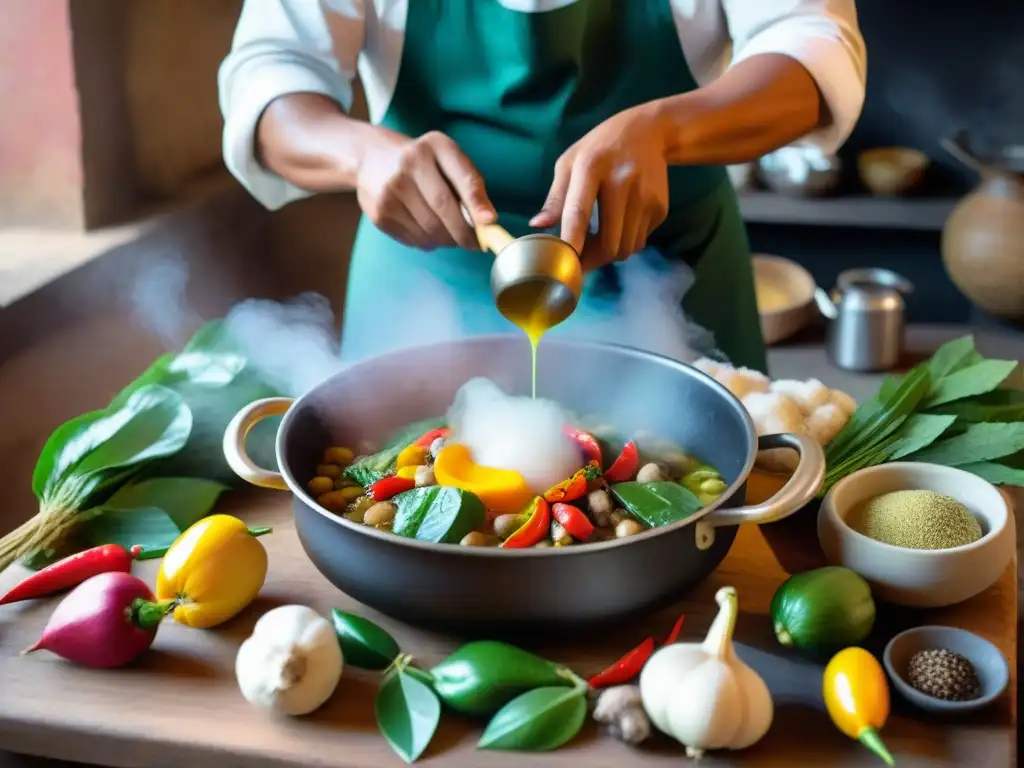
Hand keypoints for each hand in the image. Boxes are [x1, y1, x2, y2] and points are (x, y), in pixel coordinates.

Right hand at [356, 128, 496, 250]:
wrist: (371, 158)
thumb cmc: (422, 161)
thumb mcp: (448, 159)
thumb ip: (471, 184)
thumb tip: (488, 220)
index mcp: (433, 147)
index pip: (460, 178)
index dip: (476, 202)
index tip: (489, 222)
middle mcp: (408, 165)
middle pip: (444, 211)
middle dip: (464, 234)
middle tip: (474, 242)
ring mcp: (390, 191)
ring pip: (430, 231)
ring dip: (447, 240)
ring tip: (449, 233)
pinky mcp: (380, 214)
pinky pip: (415, 240)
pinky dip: (429, 242)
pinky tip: (427, 230)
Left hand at [531, 105, 669, 271]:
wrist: (649, 132)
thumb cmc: (600, 148)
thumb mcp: (570, 162)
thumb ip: (555, 197)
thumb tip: (537, 225)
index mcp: (591, 166)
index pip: (579, 211)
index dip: (571, 241)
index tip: (564, 264)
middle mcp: (623, 181)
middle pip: (608, 243)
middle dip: (592, 259)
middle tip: (580, 258)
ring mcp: (645, 196)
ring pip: (626, 249)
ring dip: (609, 253)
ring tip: (598, 238)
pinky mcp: (660, 207)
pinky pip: (640, 241)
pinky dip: (626, 242)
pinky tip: (619, 224)